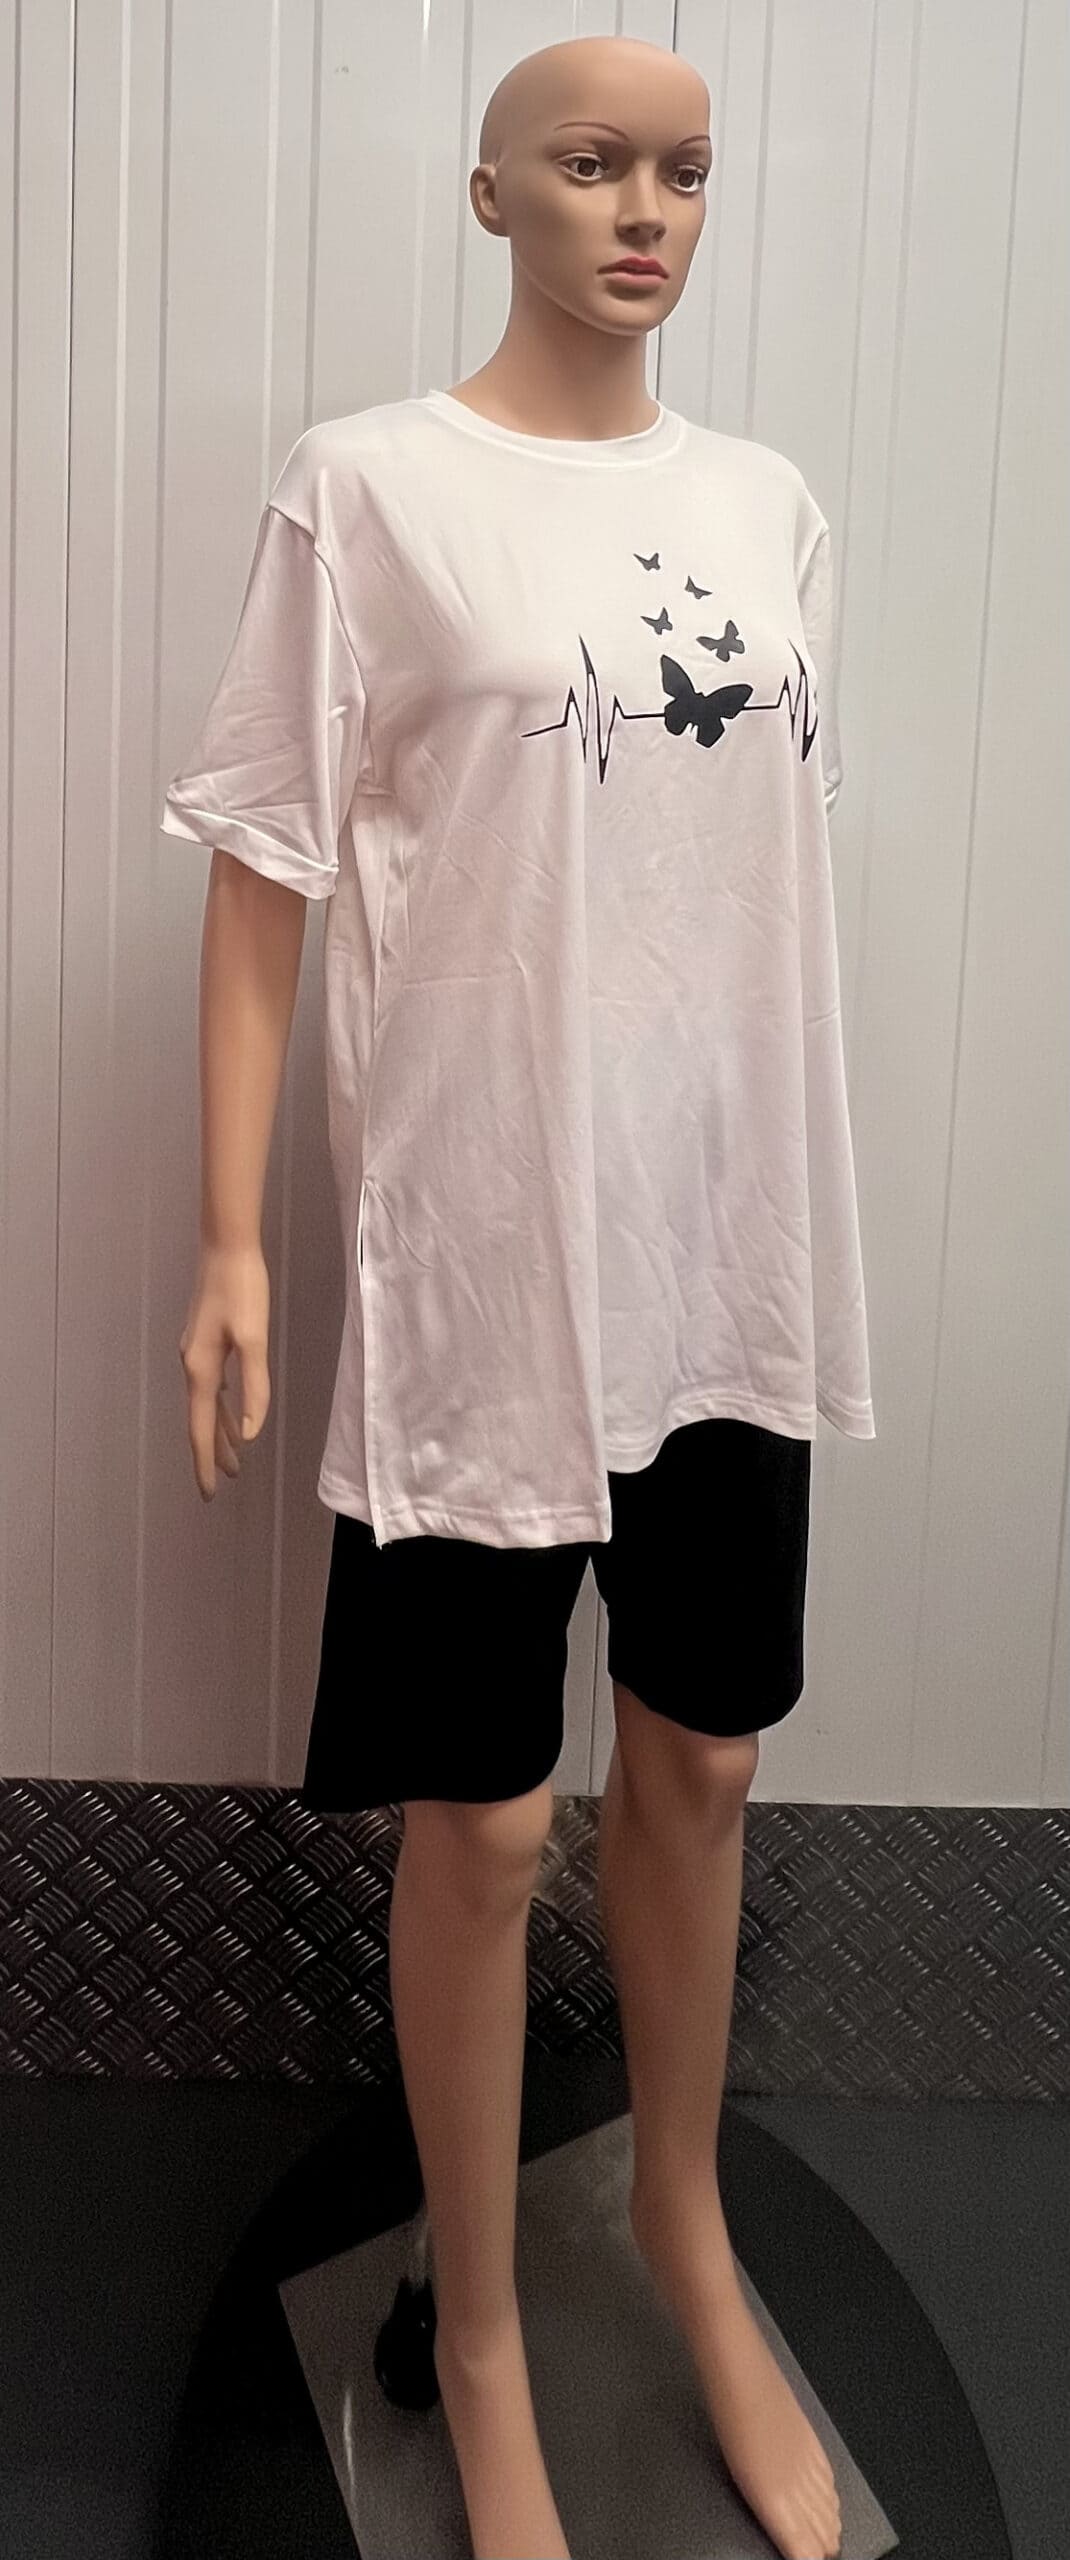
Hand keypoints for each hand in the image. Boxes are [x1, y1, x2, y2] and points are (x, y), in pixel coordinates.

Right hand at [178, 1243, 270, 1500]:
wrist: (226, 1247)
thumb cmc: (243, 1290)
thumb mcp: (255, 1339)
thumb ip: (254, 1387)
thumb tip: (248, 1433)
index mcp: (202, 1369)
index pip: (200, 1429)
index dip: (206, 1462)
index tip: (210, 1493)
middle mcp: (192, 1364)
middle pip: (200, 1421)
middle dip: (213, 1453)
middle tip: (225, 1483)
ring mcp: (196, 1352)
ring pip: (206, 1403)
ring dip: (218, 1431)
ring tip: (236, 1457)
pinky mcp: (206, 1339)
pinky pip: (211, 1385)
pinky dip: (218, 1405)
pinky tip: (228, 1410)